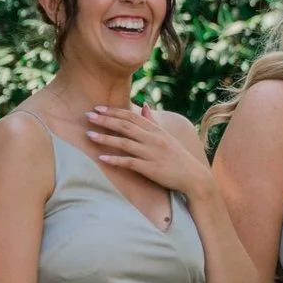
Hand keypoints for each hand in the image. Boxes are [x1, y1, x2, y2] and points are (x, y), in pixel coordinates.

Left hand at [87, 104, 213, 199]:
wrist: (194, 177)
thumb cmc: (179, 157)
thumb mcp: (167, 136)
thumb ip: (153, 122)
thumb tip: (144, 105)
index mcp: (156, 130)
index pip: (132, 116)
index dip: (114, 111)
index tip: (98, 108)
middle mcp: (153, 139)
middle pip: (125, 126)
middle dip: (105, 120)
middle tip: (88, 116)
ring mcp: (151, 154)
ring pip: (124, 143)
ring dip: (105, 138)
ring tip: (89, 135)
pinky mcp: (150, 168)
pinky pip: (129, 162)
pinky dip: (115, 159)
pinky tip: (101, 158)